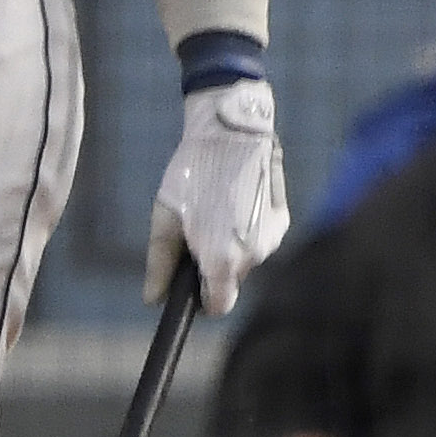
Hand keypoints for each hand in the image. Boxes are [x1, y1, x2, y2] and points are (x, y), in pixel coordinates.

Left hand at [148, 78, 289, 315]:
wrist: (232, 130)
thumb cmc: (193, 175)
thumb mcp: (166, 220)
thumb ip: (160, 264)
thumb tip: (153, 300)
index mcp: (223, 261)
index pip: (218, 306)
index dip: (202, 299)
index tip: (191, 281)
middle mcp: (254, 256)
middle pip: (231, 279)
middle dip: (214, 264)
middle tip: (198, 230)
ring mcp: (272, 238)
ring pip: (247, 258)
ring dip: (232, 246)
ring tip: (217, 209)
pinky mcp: (283, 219)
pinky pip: (261, 238)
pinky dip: (248, 229)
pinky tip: (237, 201)